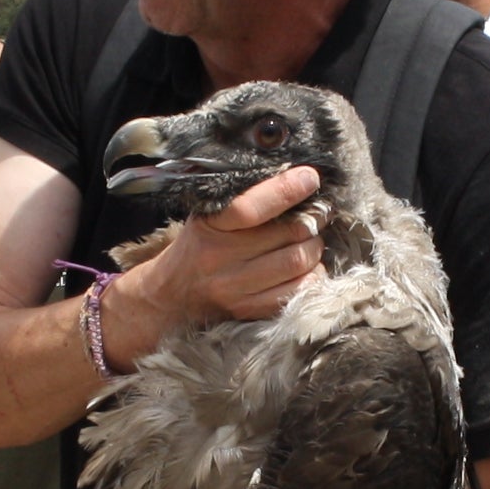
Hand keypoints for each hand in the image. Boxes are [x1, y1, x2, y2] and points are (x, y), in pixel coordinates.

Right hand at [103, 167, 321, 363]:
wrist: (171, 295)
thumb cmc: (200, 245)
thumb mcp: (209, 215)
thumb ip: (244, 198)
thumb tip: (296, 179)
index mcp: (209, 227)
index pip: (250, 207)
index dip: (286, 190)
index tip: (309, 178)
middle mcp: (220, 260)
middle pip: (288, 234)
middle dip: (313, 219)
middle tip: (318, 212)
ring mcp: (236, 289)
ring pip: (298, 262)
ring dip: (315, 247)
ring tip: (310, 239)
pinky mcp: (250, 311)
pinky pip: (298, 290)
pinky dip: (312, 274)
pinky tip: (305, 266)